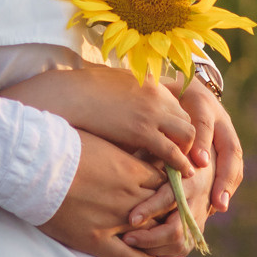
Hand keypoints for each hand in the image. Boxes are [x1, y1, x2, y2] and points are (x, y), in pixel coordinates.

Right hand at [2, 66, 195, 173]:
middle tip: (186, 158)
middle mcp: (157, 94)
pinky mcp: (143, 130)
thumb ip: (130, 93)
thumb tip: (132, 107)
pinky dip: (180, 164)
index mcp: (151, 82)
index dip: (178, 126)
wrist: (67, 95)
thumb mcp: (113, 84)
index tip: (177, 141)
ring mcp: (152, 111)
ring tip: (186, 169)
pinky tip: (181, 175)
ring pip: (188, 134)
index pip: (178, 105)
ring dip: (188, 152)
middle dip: (189, 140)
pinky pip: (172, 151)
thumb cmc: (81, 92)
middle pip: (188, 119)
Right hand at [39, 130, 166, 256]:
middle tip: (173, 219)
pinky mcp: (96, 239)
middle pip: (163, 209)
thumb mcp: (98, 140)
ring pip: (150, 233)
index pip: (165, 184)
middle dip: (169, 215)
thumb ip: (118, 150)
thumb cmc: (61, 146)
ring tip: (165, 242)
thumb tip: (122, 149)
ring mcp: (114, 219)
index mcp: (131, 170)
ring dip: (159, 238)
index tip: (167, 193)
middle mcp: (129, 196)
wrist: (35, 165)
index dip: (168, 190)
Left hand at [121, 156, 213, 256]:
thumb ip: (150, 155)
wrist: (209, 164)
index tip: (131, 218)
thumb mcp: (166, 150)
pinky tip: (142, 248)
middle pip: (175, 229)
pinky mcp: (196, 231)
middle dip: (149, 237)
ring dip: (153, 248)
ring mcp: (199, 219)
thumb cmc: (177, 154)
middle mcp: (197, 202)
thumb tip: (124, 157)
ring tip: (129, 244)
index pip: (169, 198)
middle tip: (126, 238)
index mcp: (189, 179)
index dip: (150, 210)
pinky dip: (161, 253)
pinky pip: (180, 250)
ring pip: (179, 244)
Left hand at [128, 80, 242, 226]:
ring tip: (220, 206)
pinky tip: (217, 205)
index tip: (200, 163)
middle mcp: (218, 118)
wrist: (179, 85)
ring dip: (227, 184)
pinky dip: (227, 186)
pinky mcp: (225, 145)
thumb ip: (152, 118)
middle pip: (229, 146)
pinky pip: (233, 167)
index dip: (202, 143)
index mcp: (200, 101)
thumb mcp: (155, 99)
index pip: (204, 122)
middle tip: (217, 199)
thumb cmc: (160, 96)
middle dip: (224, 175)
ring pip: (234, 159)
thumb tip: (138, 143)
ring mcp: (225, 132)